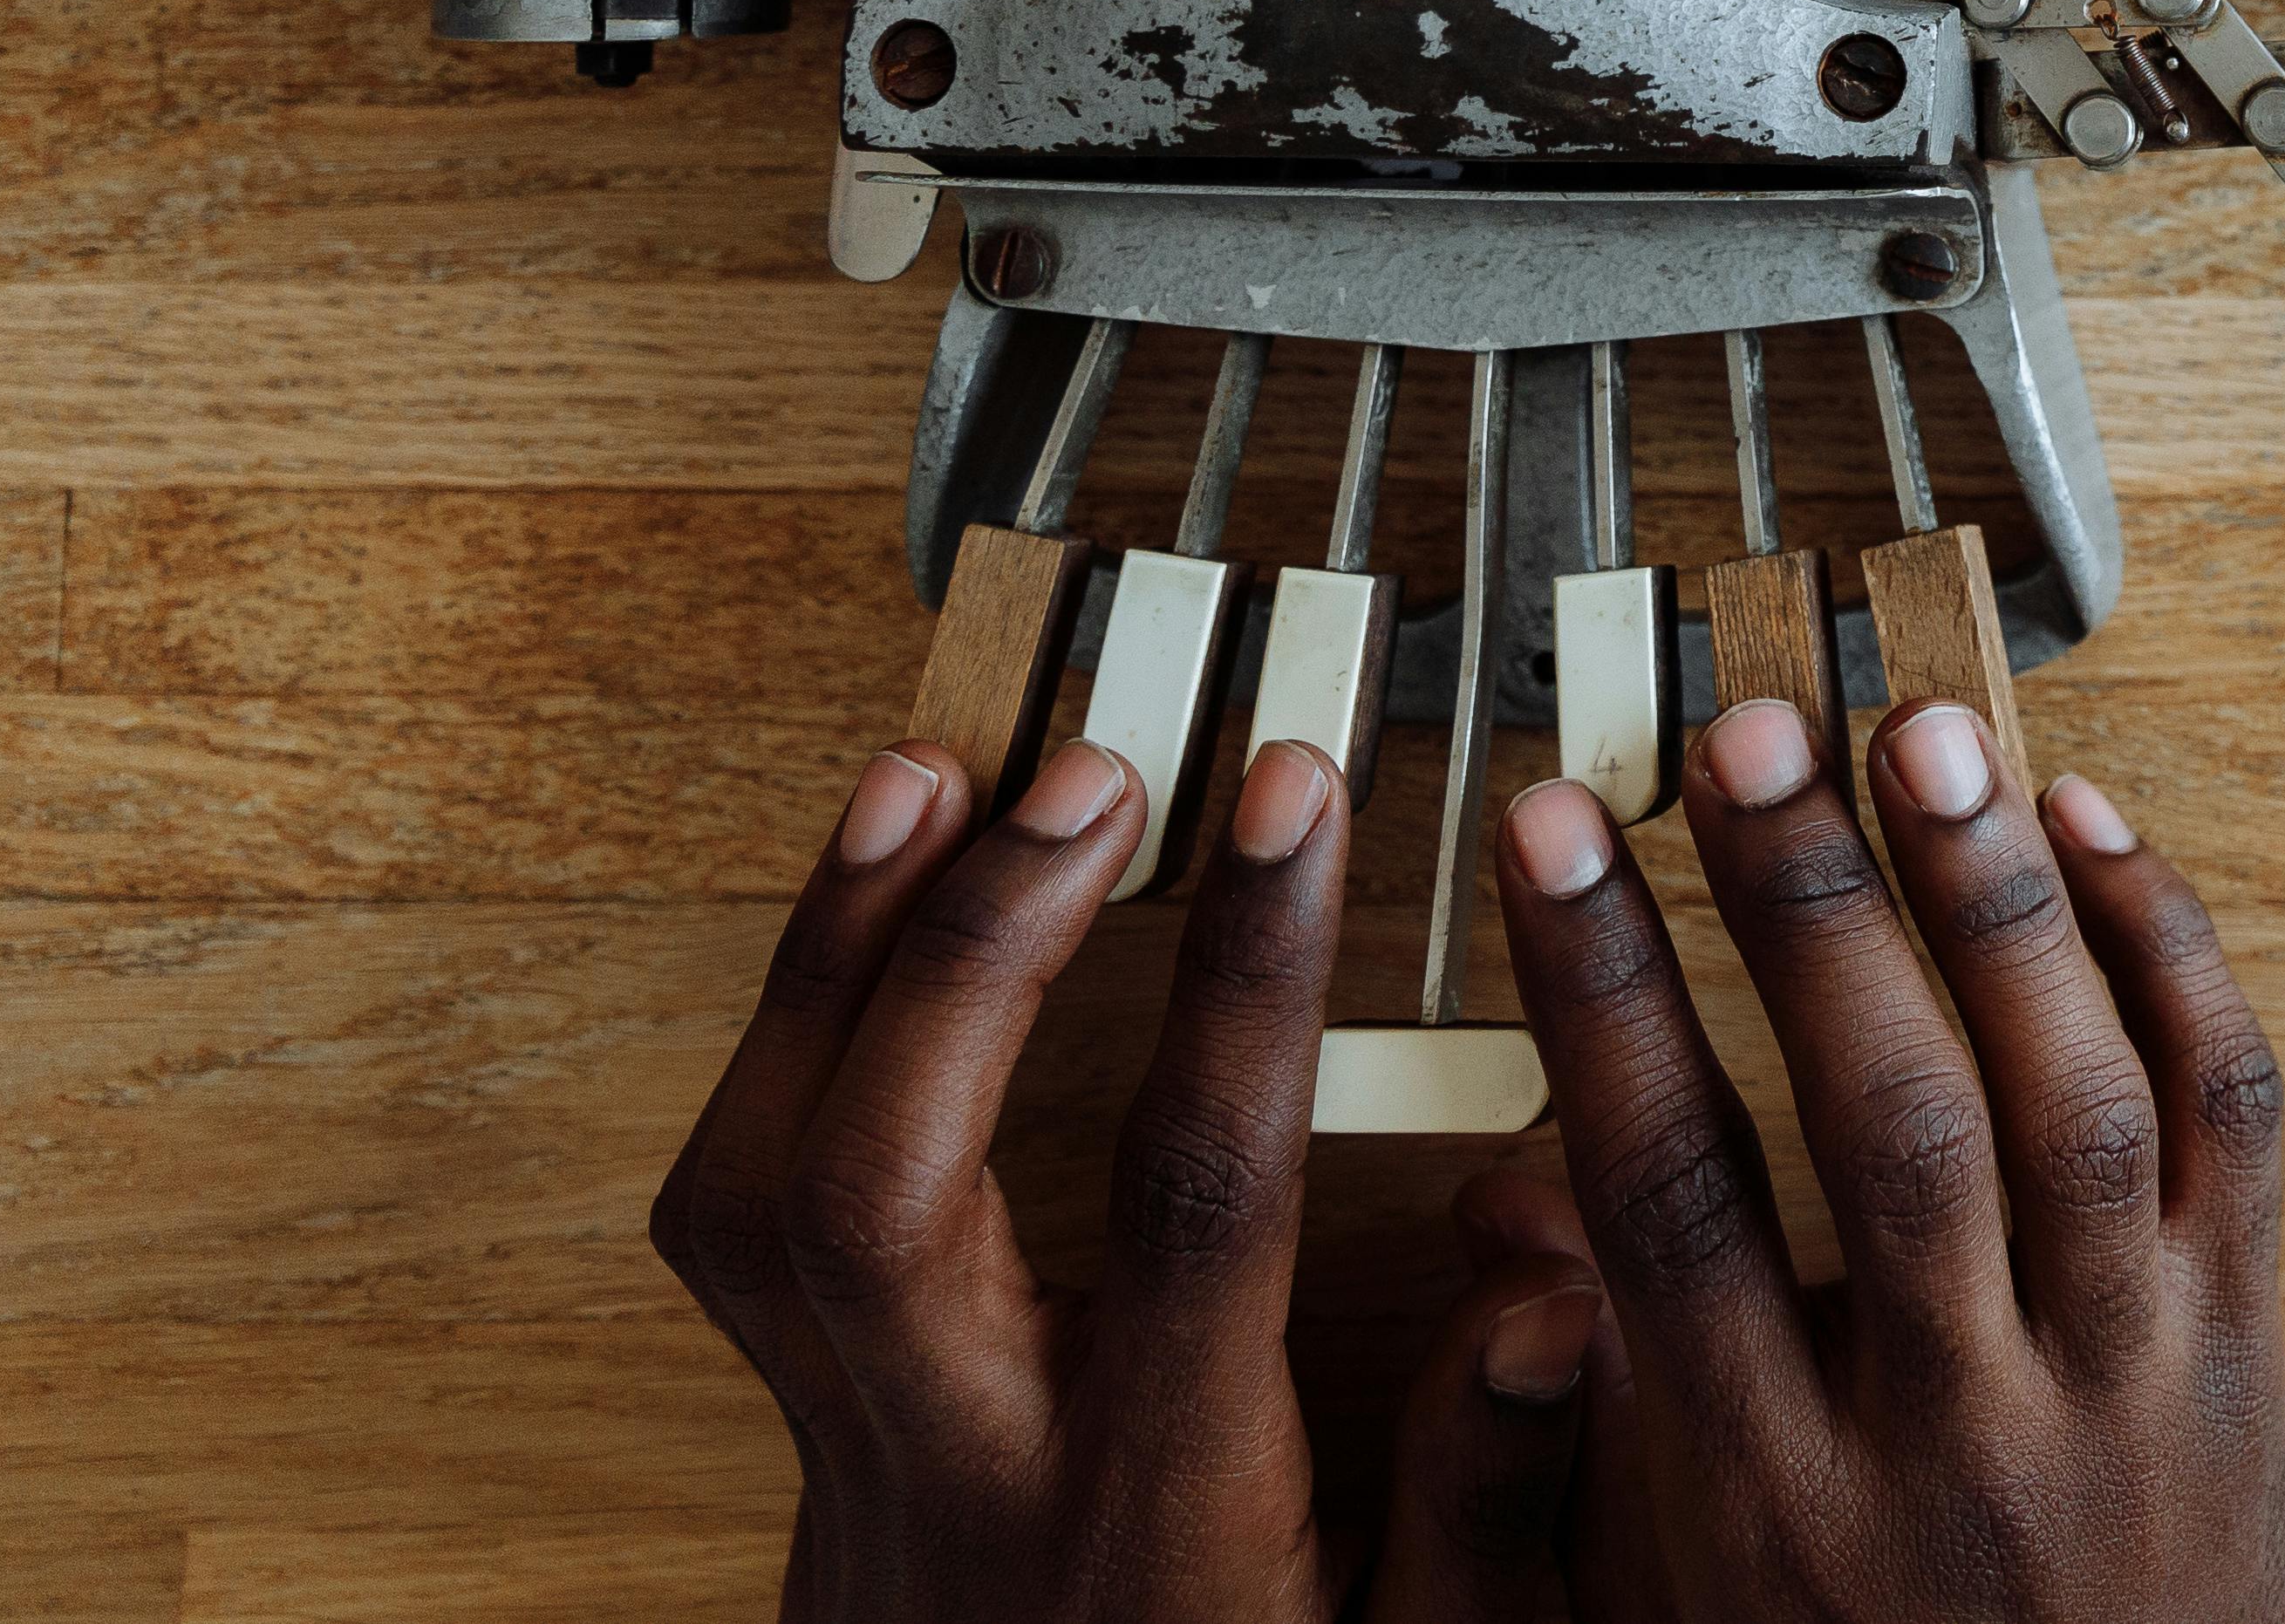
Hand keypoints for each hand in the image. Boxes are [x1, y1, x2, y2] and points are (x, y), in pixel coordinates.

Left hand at [655, 733, 1612, 1621]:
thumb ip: (1490, 1495)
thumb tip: (1554, 1289)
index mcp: (1153, 1511)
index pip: (1192, 1204)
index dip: (1244, 983)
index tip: (1296, 810)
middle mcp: (971, 1470)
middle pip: (886, 1187)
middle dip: (981, 950)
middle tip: (1094, 774)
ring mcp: (856, 1454)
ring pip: (760, 1192)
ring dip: (838, 961)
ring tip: (936, 783)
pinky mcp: (798, 1438)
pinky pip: (731, 1219)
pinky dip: (782, 1039)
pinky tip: (864, 919)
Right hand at [1486, 696, 2284, 1622]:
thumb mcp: (1678, 1589)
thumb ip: (1581, 1402)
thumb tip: (1512, 1192)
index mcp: (1776, 1505)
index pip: (1673, 1203)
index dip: (1604, 996)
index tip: (1551, 833)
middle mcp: (1959, 1437)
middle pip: (1888, 1127)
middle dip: (1806, 908)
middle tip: (1742, 734)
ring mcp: (2119, 1382)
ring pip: (2075, 1103)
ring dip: (1992, 898)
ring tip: (1916, 733)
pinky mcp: (2246, 1345)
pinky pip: (2232, 1119)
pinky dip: (2169, 953)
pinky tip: (2090, 827)